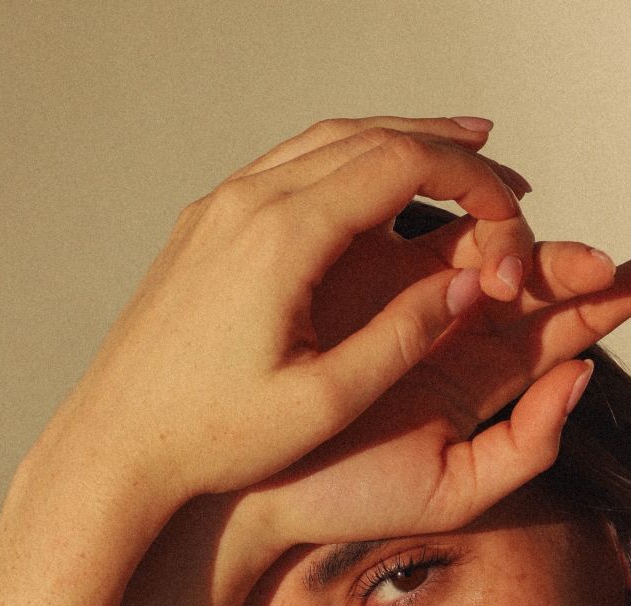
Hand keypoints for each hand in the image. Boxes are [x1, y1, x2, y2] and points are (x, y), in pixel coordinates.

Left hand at [31, 116, 544, 530]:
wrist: (116, 444)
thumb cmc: (214, 438)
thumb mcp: (325, 402)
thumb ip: (401, 338)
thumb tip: (464, 283)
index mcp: (283, 238)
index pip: (401, 165)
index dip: (471, 179)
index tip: (515, 208)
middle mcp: (248, 202)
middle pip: (370, 136)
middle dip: (449, 150)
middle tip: (508, 176)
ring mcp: (221, 207)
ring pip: (328, 141)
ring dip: (401, 144)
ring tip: (459, 158)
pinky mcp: (206, 225)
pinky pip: (292, 165)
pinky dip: (350, 161)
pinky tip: (377, 185)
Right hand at [229, 211, 630, 552]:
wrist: (257, 488)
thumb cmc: (350, 499)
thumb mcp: (458, 493)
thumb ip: (527, 444)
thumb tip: (584, 376)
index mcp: (485, 381)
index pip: (567, 332)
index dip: (622, 296)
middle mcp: (460, 333)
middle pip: (540, 283)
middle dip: (588, 268)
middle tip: (622, 266)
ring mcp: (416, 301)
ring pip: (488, 255)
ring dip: (527, 250)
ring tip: (555, 270)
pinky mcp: (367, 276)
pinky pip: (424, 239)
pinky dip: (462, 226)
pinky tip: (489, 222)